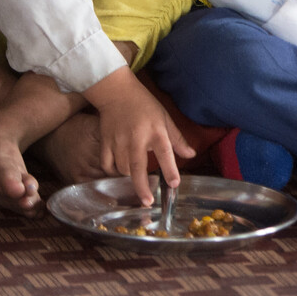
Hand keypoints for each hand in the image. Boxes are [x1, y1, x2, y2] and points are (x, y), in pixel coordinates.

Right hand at [81, 66, 193, 205]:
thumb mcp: (165, 118)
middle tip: (147, 202)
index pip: (165, 153)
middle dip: (142, 187)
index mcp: (155, 131)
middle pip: (138, 168)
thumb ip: (177, 139)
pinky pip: (107, 164)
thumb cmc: (145, 105)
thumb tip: (191, 155)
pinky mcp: (105, 142)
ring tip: (137, 177)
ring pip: (123, 168)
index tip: (175, 184)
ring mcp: (118, 141)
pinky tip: (119, 172)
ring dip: (130, 177)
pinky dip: (112, 171)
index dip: (170, 169)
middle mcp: (136, 138)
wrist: (117, 93)